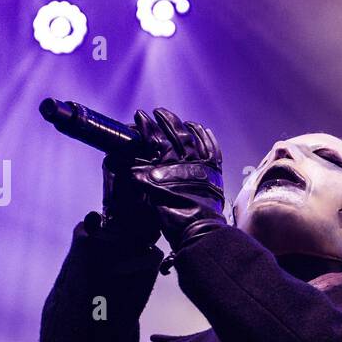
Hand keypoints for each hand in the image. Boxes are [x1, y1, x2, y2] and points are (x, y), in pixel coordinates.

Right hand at [125, 109, 225, 253]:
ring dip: (186, 127)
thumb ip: (140, 175)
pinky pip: (212, 150)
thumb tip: (127, 164)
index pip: (155, 139)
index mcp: (168, 166)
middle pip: (176, 134)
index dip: (147, 126)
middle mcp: (187, 162)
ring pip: (195, 139)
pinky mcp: (214, 172)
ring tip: (181, 120)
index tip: (140, 116)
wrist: (197, 229)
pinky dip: (208, 138)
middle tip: (158, 111)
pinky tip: (203, 129)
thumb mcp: (148, 194)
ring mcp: (203, 166)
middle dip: (166, 120)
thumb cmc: (171, 216)